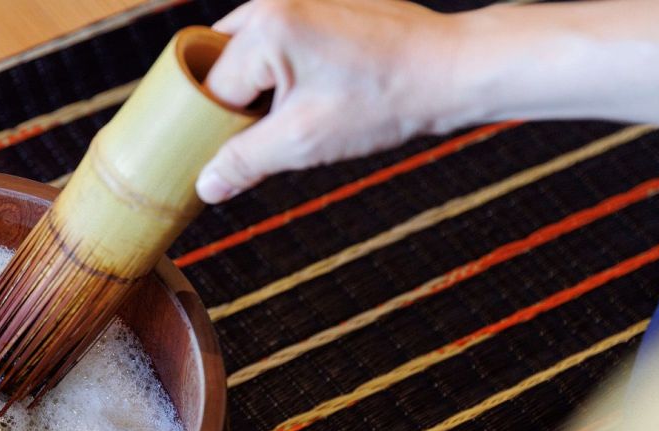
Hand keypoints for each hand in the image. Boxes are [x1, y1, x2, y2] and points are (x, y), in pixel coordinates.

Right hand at [196, 0, 459, 202]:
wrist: (453, 70)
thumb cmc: (387, 99)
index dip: (211, 129)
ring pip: (250, 51)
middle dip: (228, 103)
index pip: (209, 89)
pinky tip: (309, 99)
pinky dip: (281, 71)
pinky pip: (280, 39)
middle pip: (221, 61)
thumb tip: (205, 184)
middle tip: (246, 140)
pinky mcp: (324, 5)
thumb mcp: (303, 142)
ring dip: (255, 89)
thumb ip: (243, 162)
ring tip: (284, 121)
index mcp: (265, 29)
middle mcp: (277, 2)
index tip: (220, 156)